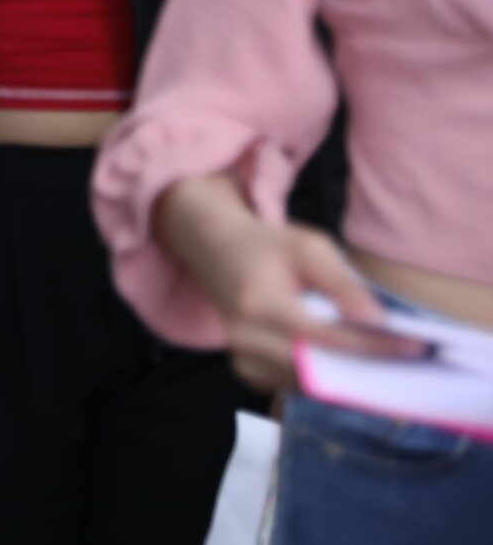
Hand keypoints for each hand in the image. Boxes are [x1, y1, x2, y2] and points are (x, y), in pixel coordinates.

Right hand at [194, 217, 428, 392]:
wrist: (218, 251)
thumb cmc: (268, 246)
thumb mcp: (309, 246)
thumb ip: (342, 283)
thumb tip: (378, 322)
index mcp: (260, 303)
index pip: (328, 338)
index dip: (374, 347)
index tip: (414, 348)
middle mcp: (246, 338)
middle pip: (318, 370)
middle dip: (364, 369)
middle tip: (405, 365)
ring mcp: (242, 358)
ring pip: (307, 386)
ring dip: (345, 379)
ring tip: (379, 365)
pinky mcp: (245, 371)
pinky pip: (292, 387)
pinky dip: (320, 381)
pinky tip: (337, 363)